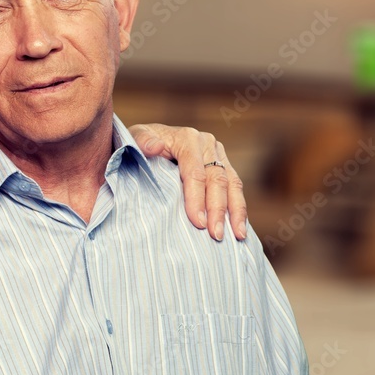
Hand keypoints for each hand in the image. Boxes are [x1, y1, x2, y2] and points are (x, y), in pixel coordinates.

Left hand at [129, 124, 246, 240]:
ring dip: (235, 211)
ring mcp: (218, 154)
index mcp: (187, 138)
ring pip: (233, 184)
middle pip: (217, 180)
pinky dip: (239, 208)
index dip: (197, 198)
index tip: (198, 222)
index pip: (195, 172)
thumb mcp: (135, 139)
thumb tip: (154, 147)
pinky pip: (235, 187)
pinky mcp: (224, 165)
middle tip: (216, 235)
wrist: (151, 139)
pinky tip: (240, 227)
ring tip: (237, 235)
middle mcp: (207, 143)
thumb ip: (142, 141)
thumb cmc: (141, 143)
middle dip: (218, 209)